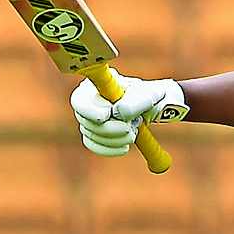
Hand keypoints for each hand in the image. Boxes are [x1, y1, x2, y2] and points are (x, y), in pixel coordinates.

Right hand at [70, 69, 188, 156]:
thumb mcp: (148, 95)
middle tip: (130, 129)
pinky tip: (124, 146)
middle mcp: (88, 99)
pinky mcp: (92, 132)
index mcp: (98, 84)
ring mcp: (88, 116)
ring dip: (114, 139)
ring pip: (91, 134)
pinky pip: (93, 145)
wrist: (153, 106)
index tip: (107, 115)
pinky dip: (110, 149)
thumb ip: (135, 101)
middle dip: (110, 129)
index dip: (90, 111)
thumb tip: (119, 112)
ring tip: (133, 131)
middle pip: (86, 121)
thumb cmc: (149, 96)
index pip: (80, 100)